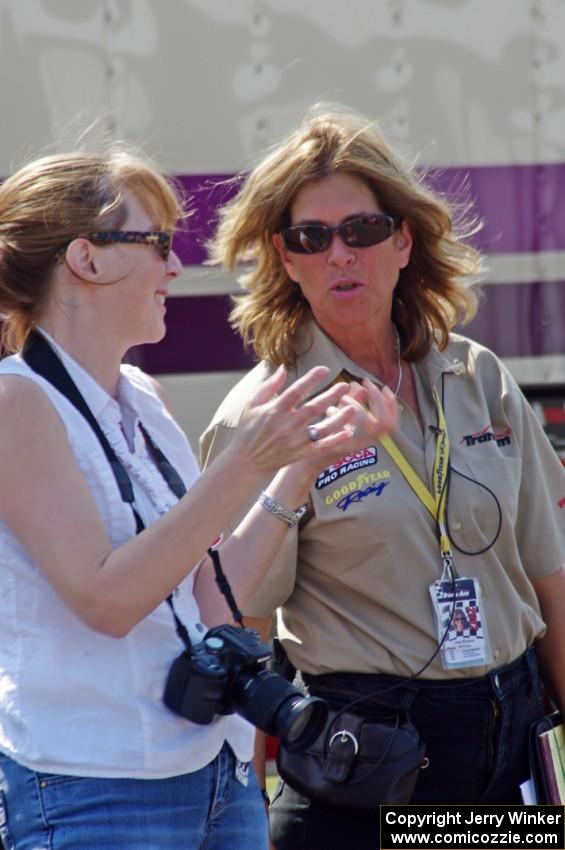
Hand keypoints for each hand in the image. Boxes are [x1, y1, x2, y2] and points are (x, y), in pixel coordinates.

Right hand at [232, 365, 357, 473]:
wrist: (246, 461)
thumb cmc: (248, 429)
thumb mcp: (252, 404)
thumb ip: (269, 386)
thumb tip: (283, 368)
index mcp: (275, 410)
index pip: (296, 391)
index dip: (311, 379)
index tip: (325, 369)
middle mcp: (287, 425)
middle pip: (313, 408)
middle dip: (331, 396)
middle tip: (346, 385)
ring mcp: (295, 441)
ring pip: (321, 428)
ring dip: (339, 418)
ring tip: (353, 408)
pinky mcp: (300, 454)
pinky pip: (321, 447)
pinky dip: (334, 441)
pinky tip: (347, 432)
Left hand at [294, 379, 397, 473]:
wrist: (309, 459)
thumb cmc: (327, 435)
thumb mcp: (343, 417)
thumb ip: (354, 402)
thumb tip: (361, 387)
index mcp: (370, 435)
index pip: (392, 422)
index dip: (392, 405)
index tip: (384, 387)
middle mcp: (365, 443)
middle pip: (383, 424)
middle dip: (376, 400)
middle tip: (365, 383)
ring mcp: (353, 447)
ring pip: (366, 427)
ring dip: (357, 407)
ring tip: (343, 398)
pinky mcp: (337, 450)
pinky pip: (344, 432)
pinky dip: (337, 417)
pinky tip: (330, 410)